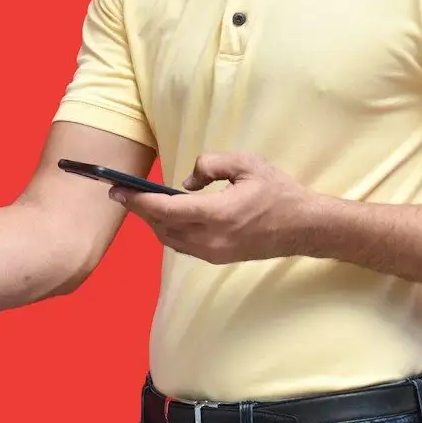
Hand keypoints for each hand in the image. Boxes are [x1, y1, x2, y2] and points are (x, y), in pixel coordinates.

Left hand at [111, 152, 323, 264]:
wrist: (303, 227)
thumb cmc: (278, 192)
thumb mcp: (247, 164)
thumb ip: (211, 165)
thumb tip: (187, 182)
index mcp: (217, 214)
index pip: (166, 209)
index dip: (138, 201)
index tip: (117, 191)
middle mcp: (211, 239)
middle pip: (161, 227)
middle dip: (139, 210)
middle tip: (121, 193)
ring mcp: (214, 253)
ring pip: (169, 239)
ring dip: (152, 222)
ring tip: (140, 203)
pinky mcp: (217, 258)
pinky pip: (182, 245)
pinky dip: (167, 231)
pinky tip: (165, 217)